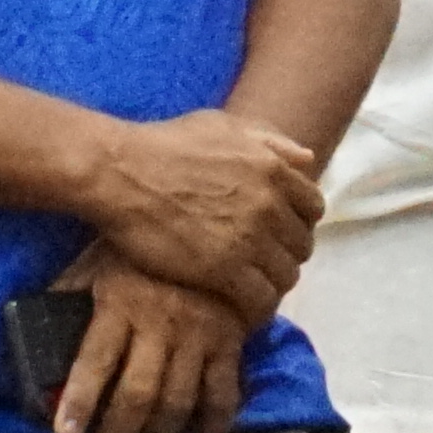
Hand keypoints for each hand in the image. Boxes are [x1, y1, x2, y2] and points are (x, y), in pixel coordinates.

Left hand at [47, 257, 251, 432]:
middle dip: (117, 432)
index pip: (96, 362)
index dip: (79, 401)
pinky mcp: (230, 340)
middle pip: (139, 394)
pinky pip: (224, 391)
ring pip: (178, 401)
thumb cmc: (136, 249)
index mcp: (120, 303)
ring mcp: (199, 335)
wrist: (206, 224)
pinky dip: (214, 421)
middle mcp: (160, 324)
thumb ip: (67, 294)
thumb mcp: (94, 262)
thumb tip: (33, 328)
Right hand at [71, 108, 325, 313]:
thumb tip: (307, 158)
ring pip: (286, 275)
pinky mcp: (223, 271)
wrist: (119, 174)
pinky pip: (261, 299)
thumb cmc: (164, 145)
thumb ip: (269, 140)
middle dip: (285, 254)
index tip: (280, 230)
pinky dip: (256, 307)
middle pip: (301, 245)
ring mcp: (248, 239)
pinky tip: (240, 305)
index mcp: (272, 169)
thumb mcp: (222, 126)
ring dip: (272, 282)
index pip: (313, 207)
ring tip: (251, 284)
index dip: (299, 221)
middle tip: (263, 260)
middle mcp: (268, 205)